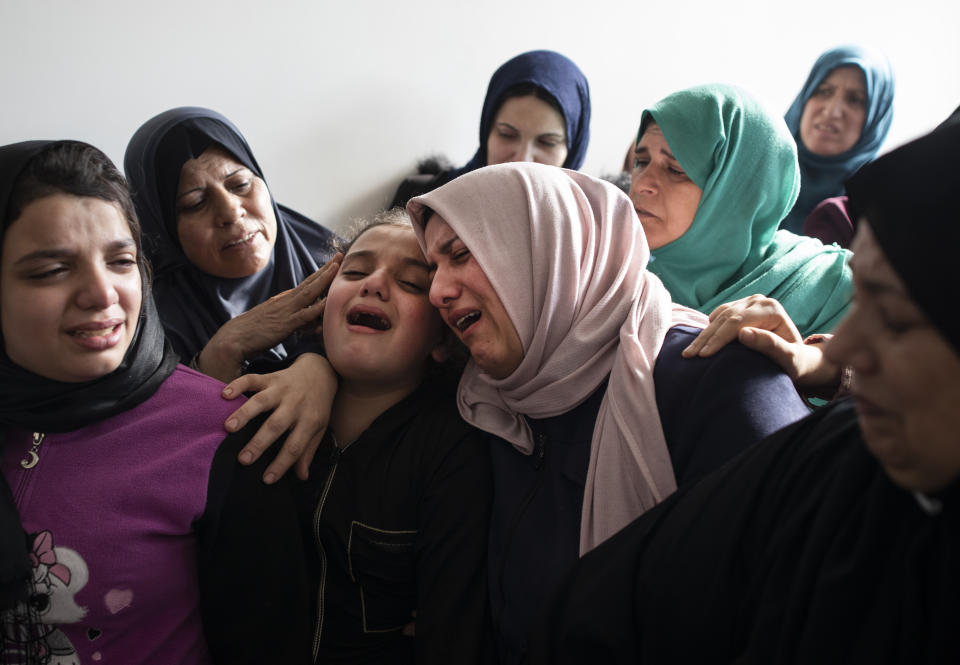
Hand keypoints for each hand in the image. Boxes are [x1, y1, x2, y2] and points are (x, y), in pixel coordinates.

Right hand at [198, 255, 340, 381]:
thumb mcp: (278, 323)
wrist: (234, 338)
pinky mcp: (285, 324)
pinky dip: (317, 307)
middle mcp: (286, 301)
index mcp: (284, 299)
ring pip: (309, 292)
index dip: (320, 273)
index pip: (306, 284)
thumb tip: (313, 323)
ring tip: (337, 267)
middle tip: (340, 255)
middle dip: (326, 269)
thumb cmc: (254, 332)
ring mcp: (286, 310)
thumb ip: (296, 321)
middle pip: (310, 282)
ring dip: (324, 279)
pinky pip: (305, 314)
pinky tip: (329, 301)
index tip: (332, 263)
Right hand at [222, 352, 338, 482]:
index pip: (295, 446)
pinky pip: (252, 379)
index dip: (282, 464)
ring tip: (228, 428)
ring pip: (261, 401)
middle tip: (243, 459)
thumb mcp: (319, 428)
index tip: (267, 479)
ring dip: (244, 414)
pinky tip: (225, 395)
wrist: (320, 371)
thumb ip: (308, 451)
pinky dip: (238, 385)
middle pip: (276, 425)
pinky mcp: (271, 377)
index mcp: (310, 420)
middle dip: (259, 443)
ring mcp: (282, 390)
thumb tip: (302, 477)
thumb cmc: (317, 405)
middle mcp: (295, 405)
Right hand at [681, 294, 840, 395]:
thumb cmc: (797, 363)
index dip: (718, 339)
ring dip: (702, 336)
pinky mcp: (740, 308)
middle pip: (724, 318)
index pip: (737, 322)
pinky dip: (707, 329)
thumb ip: (770, 346)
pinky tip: (699, 343)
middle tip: (688, 356)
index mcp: (771, 309)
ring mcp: (748, 303)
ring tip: (688, 353)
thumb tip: (743, 334)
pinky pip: (718, 316)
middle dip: (705, 339)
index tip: (704, 356)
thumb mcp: (789, 359)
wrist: (800, 360)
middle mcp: (758, 301)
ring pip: (718, 317)